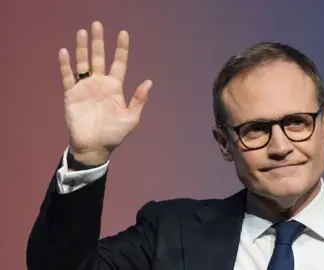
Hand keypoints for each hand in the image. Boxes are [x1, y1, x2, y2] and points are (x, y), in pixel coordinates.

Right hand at [58, 21, 152, 164]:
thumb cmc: (114, 134)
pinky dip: (66, 65)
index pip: (119, 63)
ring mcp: (85, 88)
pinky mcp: (72, 95)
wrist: (95, 147)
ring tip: (82, 32)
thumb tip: (149, 82)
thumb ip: (138, 100)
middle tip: (97, 24)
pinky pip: (68, 77)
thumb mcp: (131, 118)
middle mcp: (100, 84)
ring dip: (82, 48)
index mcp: (115, 87)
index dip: (121, 48)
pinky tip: (65, 52)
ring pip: (83, 63)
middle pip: (99, 57)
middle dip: (98, 41)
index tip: (123, 33)